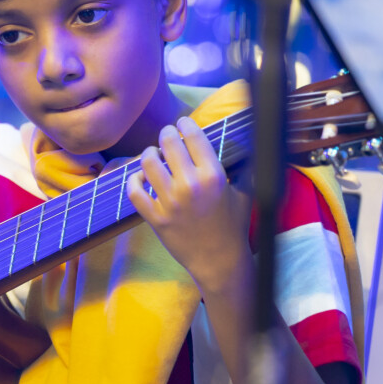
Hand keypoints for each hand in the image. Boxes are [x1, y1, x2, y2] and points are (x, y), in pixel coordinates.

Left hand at [127, 116, 251, 292]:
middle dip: (166, 134)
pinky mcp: (155, 218)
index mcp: (213, 176)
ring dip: (148, 154)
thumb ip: (246, 166)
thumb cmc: (233, 226)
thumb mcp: (246, 192)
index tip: (182, 122)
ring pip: (148, 164)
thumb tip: (249, 139)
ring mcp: (170, 203)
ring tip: (153, 154)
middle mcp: (190, 186)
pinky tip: (139, 178)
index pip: (194, 136)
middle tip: (166, 134)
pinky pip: (134, 192)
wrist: (219, 261)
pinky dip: (133, 181)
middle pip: (168, 144)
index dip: (185, 123)